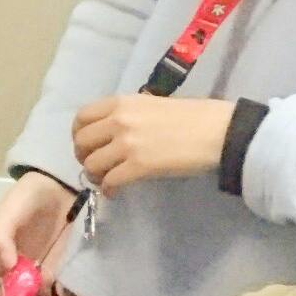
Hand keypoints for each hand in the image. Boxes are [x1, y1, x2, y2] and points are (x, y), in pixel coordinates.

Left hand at [72, 95, 234, 196]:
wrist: (217, 131)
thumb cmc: (191, 116)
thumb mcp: (150, 104)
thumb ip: (127, 115)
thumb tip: (112, 131)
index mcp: (120, 103)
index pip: (81, 117)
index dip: (78, 134)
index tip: (86, 145)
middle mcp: (118, 121)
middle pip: (81, 142)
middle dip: (84, 157)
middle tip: (96, 166)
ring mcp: (127, 144)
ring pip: (92, 164)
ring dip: (95, 176)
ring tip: (106, 180)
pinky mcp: (139, 166)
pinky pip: (110, 181)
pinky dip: (109, 189)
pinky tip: (115, 192)